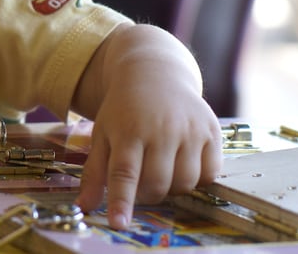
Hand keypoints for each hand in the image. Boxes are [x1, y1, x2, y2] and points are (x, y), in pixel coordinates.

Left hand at [72, 24, 221, 228]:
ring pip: (185, 183)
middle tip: (142, 182)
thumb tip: (85, 206)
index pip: (124, 173)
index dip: (122, 202)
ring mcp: (189, 129)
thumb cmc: (124, 109)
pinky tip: (183, 162)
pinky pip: (210, 174)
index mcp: (128, 130)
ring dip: (172, 188)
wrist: (154, 73)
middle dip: (147, 194)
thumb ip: (95, 172)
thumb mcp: (103, 133)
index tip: (119, 223)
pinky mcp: (211, 131)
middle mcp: (161, 129)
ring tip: (161, 169)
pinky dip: (197, 178)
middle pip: (157, 184)